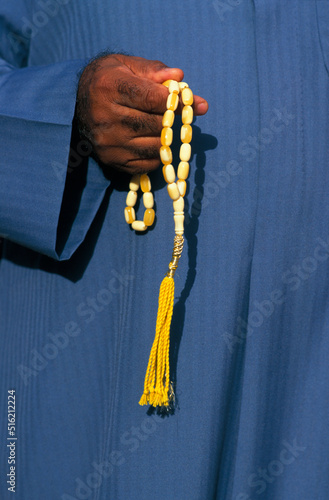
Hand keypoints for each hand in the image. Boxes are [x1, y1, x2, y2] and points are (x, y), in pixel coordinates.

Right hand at [75, 54, 207, 173]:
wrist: (76, 103)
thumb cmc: (108, 79)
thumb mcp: (127, 65)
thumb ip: (155, 71)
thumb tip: (180, 76)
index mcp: (110, 87)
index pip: (153, 98)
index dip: (175, 101)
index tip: (184, 100)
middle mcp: (106, 117)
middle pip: (157, 124)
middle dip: (171, 119)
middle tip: (174, 113)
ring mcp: (108, 142)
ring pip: (156, 146)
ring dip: (166, 137)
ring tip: (161, 126)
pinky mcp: (111, 159)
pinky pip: (148, 163)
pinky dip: (157, 154)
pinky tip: (151, 140)